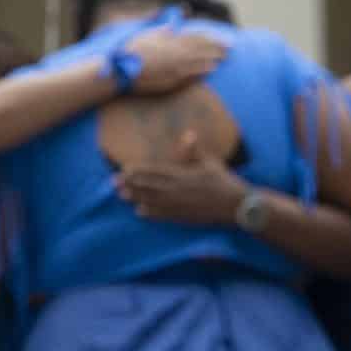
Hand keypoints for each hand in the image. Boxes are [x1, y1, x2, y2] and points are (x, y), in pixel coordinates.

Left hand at [115, 131, 248, 224]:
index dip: (139, 171)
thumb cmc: (224, 182)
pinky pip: (164, 215)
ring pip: (153, 200)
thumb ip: (195, 151)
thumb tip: (188, 134)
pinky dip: (151, 213)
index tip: (125, 169)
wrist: (237, 206)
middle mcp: (179, 190)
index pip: (156, 171)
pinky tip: (140, 211)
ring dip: (137, 197)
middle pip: (150, 186)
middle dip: (132, 184)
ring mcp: (181, 205)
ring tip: (122, 195)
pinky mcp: (185, 217)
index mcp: (184, 175)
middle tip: (114, 183)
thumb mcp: (210, 163)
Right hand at [124, 27, 226, 94]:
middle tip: (231, 49)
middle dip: (217, 48)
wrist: (123, 70)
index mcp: (172, 40)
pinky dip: (202, 71)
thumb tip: (172, 26)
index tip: (222, 39)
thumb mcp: (148, 34)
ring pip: (199, 61)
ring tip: (223, 59)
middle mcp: (177, 52)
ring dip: (213, 59)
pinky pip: (191, 75)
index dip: (211, 38)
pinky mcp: (172, 80)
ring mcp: (176, 67)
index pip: (196, 38)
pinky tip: (211, 70)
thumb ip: (163, 30)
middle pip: (202, 49)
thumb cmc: (133, 51)